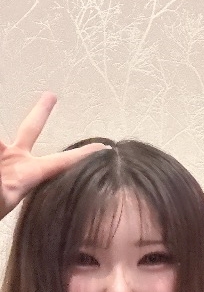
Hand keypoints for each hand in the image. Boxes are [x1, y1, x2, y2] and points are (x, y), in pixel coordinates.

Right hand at [0, 93, 104, 218]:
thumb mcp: (1, 196)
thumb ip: (2, 180)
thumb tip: (0, 148)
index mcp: (31, 173)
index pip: (64, 161)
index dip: (84, 154)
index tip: (104, 147)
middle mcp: (18, 160)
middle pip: (31, 129)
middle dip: (41, 112)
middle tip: (51, 95)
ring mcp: (3, 157)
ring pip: (2, 138)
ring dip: (2, 143)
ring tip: (14, 149)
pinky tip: (0, 160)